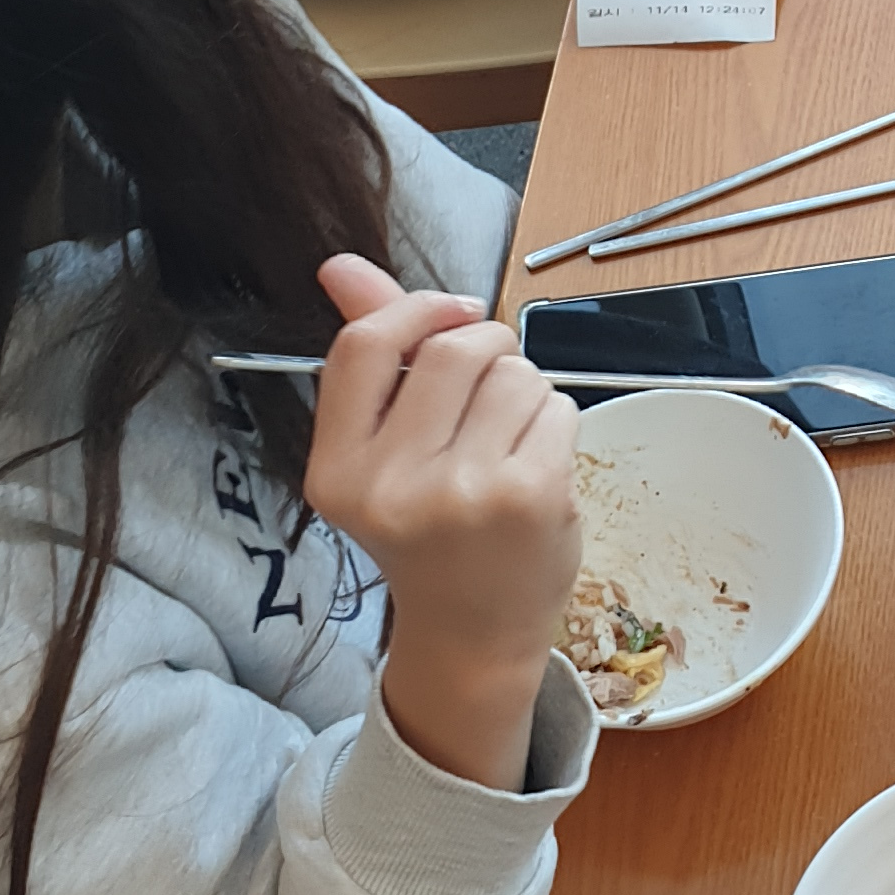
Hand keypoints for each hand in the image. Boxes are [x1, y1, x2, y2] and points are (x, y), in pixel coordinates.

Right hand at [305, 258, 581, 789]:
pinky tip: (537, 466)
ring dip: (524, 388)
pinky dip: (556, 421)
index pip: (362, 348)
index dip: (414, 310)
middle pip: (451, 348)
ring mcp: (463, 494)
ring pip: (513, 371)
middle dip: (485, 347)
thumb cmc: (429, 527)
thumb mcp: (381, 452)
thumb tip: (340, 264)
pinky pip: (557, 404)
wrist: (475, 631)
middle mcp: (391, 486)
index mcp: (338, 471)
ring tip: (507, 442)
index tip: (450, 315)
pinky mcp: (530, 496)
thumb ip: (368, 353)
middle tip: (488, 389)